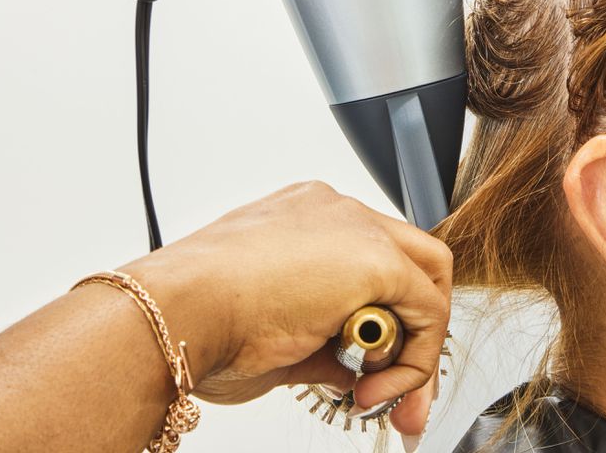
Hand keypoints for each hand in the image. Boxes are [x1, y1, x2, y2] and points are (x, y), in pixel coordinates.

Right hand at [118, 182, 451, 437]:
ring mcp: (355, 228)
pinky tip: (376, 388)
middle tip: (391, 384)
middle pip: (411, 261)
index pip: (370, 259)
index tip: (366, 370)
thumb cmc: (197, 318)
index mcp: (302, 218)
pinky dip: (416, 359)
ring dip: (414, 348)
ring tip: (374, 393)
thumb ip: (321, 342)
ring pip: (427, 280)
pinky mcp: (376, 259)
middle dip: (412, 330)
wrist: (177, 310)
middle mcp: (333, 213)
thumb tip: (348, 368)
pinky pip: (429, 311)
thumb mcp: (272, 328)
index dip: (378, 320)